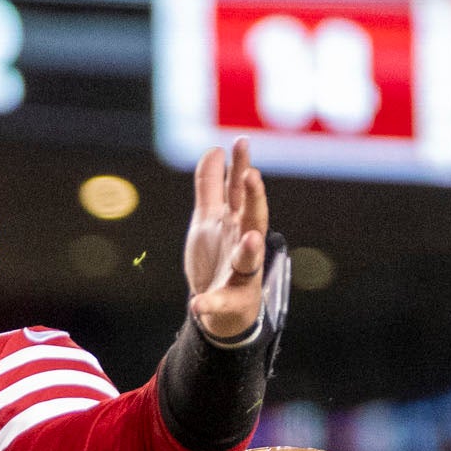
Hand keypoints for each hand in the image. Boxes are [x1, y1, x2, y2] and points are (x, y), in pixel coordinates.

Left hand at [182, 143, 274, 341]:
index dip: (241, 167)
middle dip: (254, 198)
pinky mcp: (229, 301)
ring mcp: (241, 274)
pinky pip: (219, 302)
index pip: (242, 191)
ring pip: (250, 259)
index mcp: (238, 222)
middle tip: (251, 175)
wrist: (220, 307)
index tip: (241, 142)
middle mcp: (245, 244)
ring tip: (250, 238)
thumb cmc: (219, 257)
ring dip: (250, 248)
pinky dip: (209, 303)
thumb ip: (211, 186)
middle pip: (254, 217)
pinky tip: (197, 304)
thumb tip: (214, 150)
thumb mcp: (209, 219)